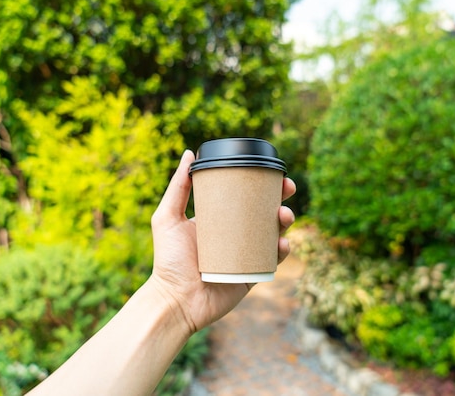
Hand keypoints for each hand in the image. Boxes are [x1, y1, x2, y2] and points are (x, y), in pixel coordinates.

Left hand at [149, 149, 295, 334]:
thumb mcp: (167, 218)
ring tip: (284, 216)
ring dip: (285, 222)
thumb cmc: (168, 260)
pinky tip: (282, 243)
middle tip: (286, 190)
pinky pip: (273, 261)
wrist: (175, 301)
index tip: (273, 174)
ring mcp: (245, 256)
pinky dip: (282, 251)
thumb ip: (178, 188)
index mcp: (218, 221)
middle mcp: (234, 237)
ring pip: (273, 234)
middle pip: (264, 213)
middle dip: (280, 199)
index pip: (244, 198)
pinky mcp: (252, 275)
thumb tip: (189, 153)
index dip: (262, 185)